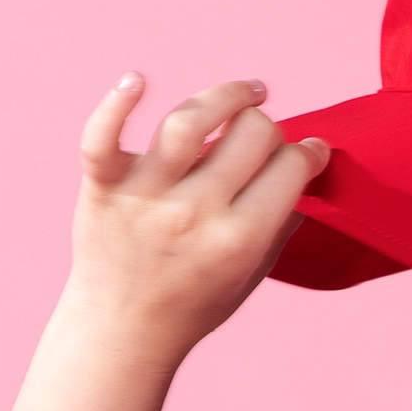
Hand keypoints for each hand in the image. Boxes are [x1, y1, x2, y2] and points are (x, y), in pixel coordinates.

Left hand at [64, 72, 330, 354]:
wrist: (123, 331)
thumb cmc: (195, 302)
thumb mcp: (254, 272)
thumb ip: (282, 222)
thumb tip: (306, 170)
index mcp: (239, 240)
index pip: (290, 167)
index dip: (309, 152)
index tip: (310, 151)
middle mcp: (194, 213)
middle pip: (252, 134)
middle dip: (271, 128)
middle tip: (266, 139)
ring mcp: (145, 197)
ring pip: (189, 120)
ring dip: (227, 96)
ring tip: (248, 93)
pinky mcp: (103, 187)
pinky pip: (102, 136)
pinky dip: (116, 103)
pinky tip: (137, 80)